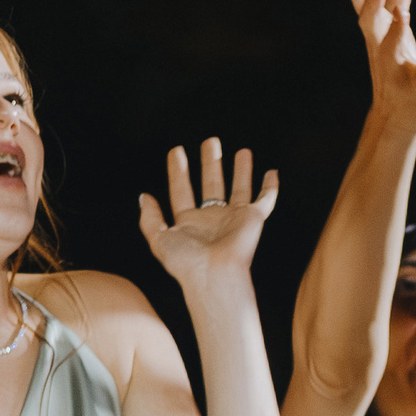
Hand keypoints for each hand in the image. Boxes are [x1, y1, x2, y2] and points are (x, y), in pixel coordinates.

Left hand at [140, 139, 275, 298]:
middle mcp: (212, 217)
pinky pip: (265, 199)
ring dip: (241, 170)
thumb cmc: (186, 261)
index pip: (182, 189)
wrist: (214, 273)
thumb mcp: (158, 238)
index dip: (178, 171)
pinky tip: (272, 173)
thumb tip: (143, 196)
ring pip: (239, 187)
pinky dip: (271, 187)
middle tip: (210, 142)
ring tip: (242, 151)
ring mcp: (234, 217)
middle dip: (210, 163)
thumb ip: (149, 218)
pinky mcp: (253, 218)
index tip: (176, 151)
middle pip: (211, 183)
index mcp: (189, 221)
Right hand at [347, 0, 415, 136]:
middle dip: (370, 2)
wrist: (398, 116)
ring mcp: (395, 66)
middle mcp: (380, 45)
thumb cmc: (398, 63)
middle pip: (369, 21)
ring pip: (391, 47)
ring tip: (403, 13)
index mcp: (375, 28)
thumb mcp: (396, 24)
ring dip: (396, 30)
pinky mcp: (414, 85)